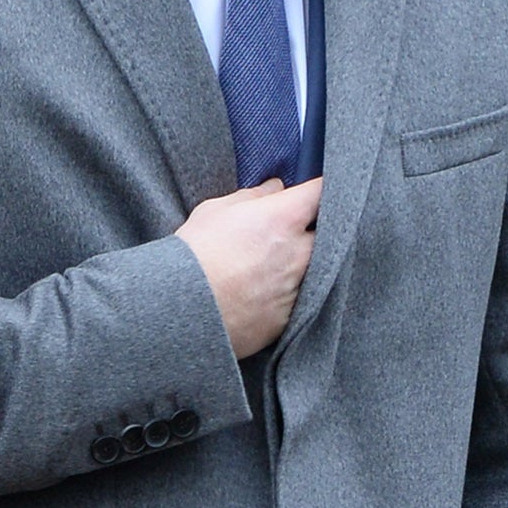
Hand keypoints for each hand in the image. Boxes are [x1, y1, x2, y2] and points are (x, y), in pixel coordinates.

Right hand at [176, 176, 321, 356]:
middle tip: (286, 234)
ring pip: (315, 269)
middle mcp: (300, 253)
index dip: (318, 189)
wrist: (182, 310)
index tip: (311, 192)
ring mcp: (298, 288)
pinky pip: (298, 300)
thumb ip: (253, 196)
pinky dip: (286, 294)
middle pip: (326, 234)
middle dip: (311, 231)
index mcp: (284, 218)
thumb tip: (275, 188)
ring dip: (299, 264)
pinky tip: (260, 294)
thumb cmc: (194, 255)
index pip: (321, 191)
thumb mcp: (215, 211)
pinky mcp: (289, 319)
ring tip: (266, 268)